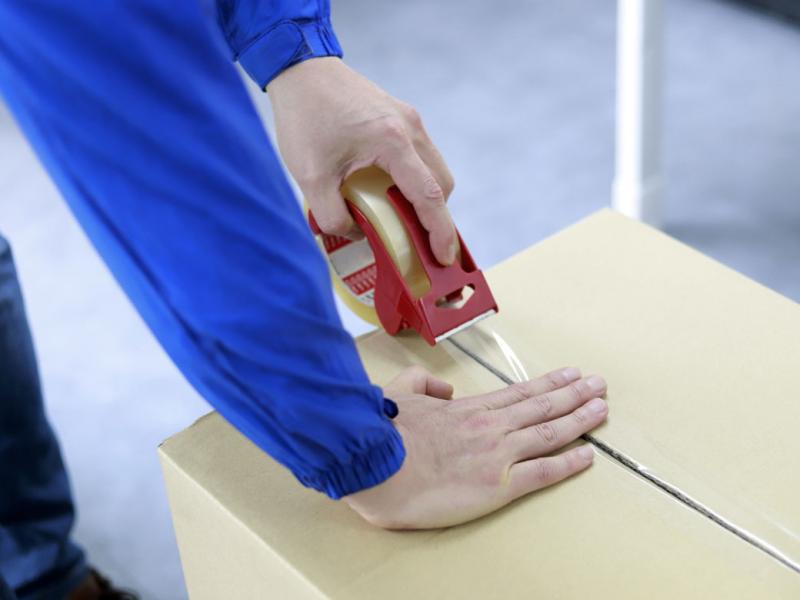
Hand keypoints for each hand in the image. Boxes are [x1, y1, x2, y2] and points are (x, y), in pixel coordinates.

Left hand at [267, 57, 456, 264]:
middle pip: (441, 184)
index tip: (445, 258)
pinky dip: (416, 180)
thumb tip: (356, 235)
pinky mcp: (401, 116)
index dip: (440, 232)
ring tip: (406, 223)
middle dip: (436, 219)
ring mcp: (409, 120)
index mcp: (392, 142)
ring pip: (434, 169)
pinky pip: (421, 156)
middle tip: (422, 247)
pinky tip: (392, 194)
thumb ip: (332, 215)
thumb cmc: (304, 117)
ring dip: (426, 198)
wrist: (301, 69)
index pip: (428, 196)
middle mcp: (410, 129)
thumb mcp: (309, 176)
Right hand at [344, 366, 607, 528]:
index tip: (570, 374)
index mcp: (467, 408)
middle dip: (574, 395)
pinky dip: (568, 463)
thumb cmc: (383, 432)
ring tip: (602, 409)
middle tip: (599, 385)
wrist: (376, 465)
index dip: (549, 383)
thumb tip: (444, 389)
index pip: (518, 392)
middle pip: (542, 407)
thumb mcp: (399, 392)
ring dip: (579, 420)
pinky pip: (542, 472)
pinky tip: (588, 455)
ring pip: (549, 433)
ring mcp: (497, 454)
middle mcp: (490, 426)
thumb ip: (424, 383)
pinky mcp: (498, 486)